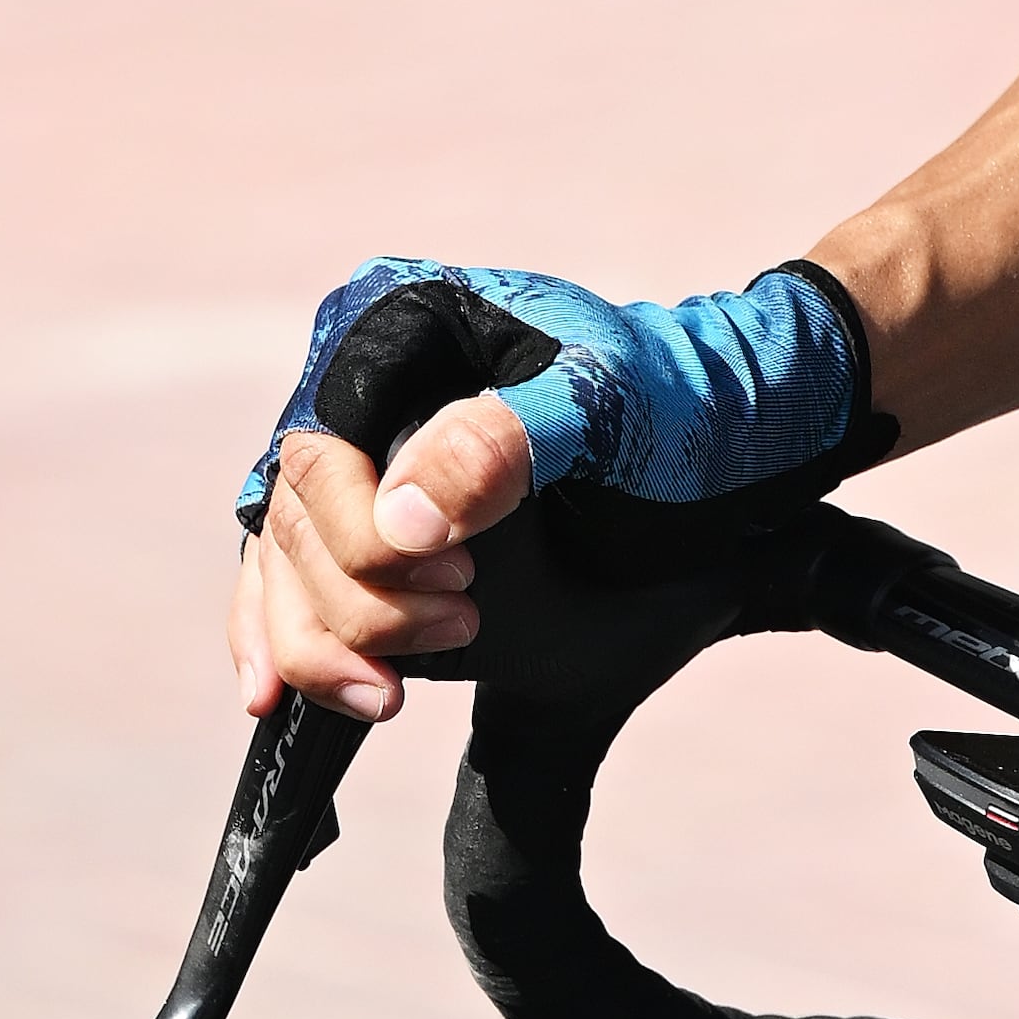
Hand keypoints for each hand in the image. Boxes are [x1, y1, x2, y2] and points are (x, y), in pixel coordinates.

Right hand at [225, 256, 875, 720]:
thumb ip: (509, 444)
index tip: (457, 585)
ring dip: (320, 639)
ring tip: (386, 695)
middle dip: (353, 601)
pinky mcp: (381, 507)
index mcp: (407, 321)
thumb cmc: (682, 399)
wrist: (739, 430)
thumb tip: (403, 518)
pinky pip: (295, 574)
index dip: (361, 534)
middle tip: (459, 633)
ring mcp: (371, 446)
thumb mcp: (611, 409)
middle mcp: (369, 377)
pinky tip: (279, 697)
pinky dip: (284, 634)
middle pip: (296, 511)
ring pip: (286, 555)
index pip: (325, 445)